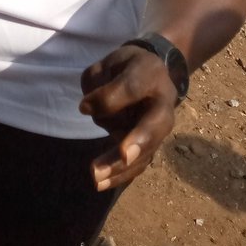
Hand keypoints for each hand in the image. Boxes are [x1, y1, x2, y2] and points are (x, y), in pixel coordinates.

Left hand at [79, 44, 179, 190]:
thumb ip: (102, 83)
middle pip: (151, 126)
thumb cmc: (130, 66)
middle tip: (123, 156)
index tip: (83, 108)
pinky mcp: (150, 146)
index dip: (111, 99)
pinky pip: (138, 164)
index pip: (131, 87)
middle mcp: (162, 105)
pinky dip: (121, 175)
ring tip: (96, 176)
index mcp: (151, 75)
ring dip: (121, 166)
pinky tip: (102, 183)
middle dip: (138, 142)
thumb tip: (87, 109)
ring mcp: (159, 129)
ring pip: (144, 151)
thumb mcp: (113, 61)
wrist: (154, 75)